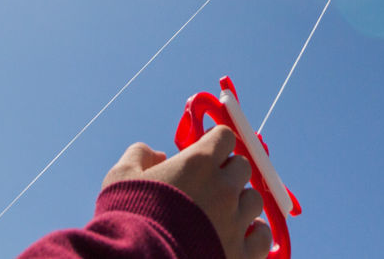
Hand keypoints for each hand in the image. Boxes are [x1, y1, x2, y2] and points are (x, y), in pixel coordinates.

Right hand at [103, 127, 272, 258]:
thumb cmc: (126, 219)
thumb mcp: (120, 177)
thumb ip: (139, 156)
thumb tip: (156, 155)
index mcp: (198, 163)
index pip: (224, 136)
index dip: (215, 141)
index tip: (208, 149)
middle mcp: (223, 188)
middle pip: (243, 166)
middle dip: (228, 171)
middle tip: (212, 183)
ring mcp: (235, 222)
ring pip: (254, 200)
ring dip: (241, 202)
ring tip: (223, 213)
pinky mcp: (241, 254)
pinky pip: (263, 237)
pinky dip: (255, 234)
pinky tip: (242, 236)